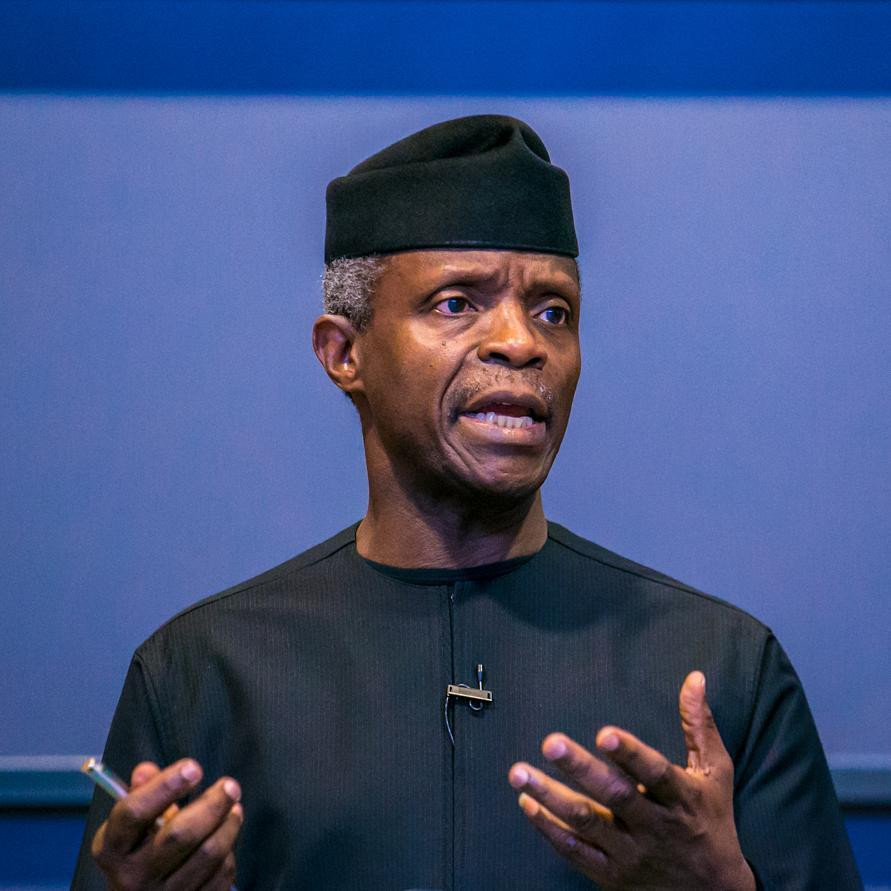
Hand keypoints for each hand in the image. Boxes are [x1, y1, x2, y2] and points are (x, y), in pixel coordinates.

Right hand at [91, 759, 242, 889]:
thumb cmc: (138, 855)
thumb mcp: (129, 828)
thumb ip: (141, 794)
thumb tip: (146, 770)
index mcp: (112, 850)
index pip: (134, 812)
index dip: (165, 785)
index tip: (194, 767)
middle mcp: (132, 877)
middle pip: (179, 834)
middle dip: (212, 804)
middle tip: (230, 785)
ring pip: (207, 854)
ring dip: (228, 825)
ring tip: (234, 808)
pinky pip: (220, 875)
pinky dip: (228, 852)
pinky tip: (227, 838)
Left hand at [508, 671, 754, 889]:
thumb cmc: (711, 820)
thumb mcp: (714, 773)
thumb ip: (699, 725)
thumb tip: (694, 678)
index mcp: (681, 797)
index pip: (655, 773)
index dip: (630, 754)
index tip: (604, 733)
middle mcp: (654, 826)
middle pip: (614, 796)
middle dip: (580, 768)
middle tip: (550, 742)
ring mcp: (631, 852)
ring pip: (587, 823)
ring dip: (550, 797)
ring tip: (519, 772)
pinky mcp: (611, 874)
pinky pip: (575, 851)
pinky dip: (549, 829)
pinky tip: (527, 803)